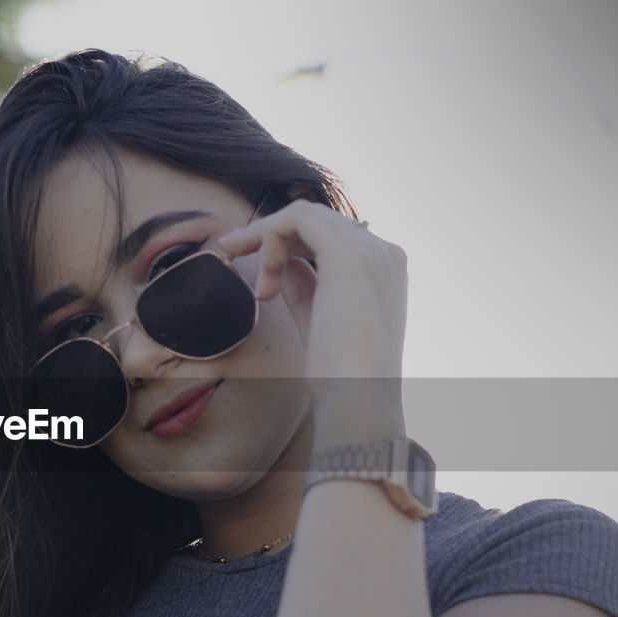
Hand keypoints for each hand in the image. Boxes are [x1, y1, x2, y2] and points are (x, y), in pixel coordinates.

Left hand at [217, 200, 408, 440]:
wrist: (358, 401)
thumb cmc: (340, 375)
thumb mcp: (318, 319)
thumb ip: (304, 286)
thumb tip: (283, 265)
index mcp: (385, 270)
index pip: (332, 238)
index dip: (290, 248)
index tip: (262, 282)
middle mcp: (384, 253)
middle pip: (317, 221)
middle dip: (271, 238)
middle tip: (233, 256)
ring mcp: (370, 250)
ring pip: (304, 214)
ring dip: (266, 240)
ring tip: (258, 286)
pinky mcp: (347, 254)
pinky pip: (297, 218)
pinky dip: (269, 238)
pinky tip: (264, 278)